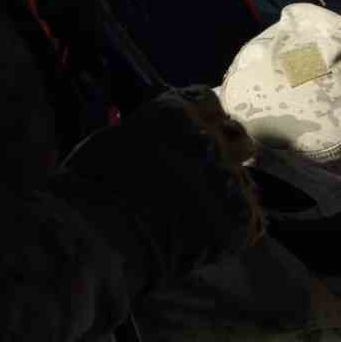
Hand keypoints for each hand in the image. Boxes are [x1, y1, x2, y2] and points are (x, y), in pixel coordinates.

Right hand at [59, 87, 263, 291]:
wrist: (98, 234)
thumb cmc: (91, 187)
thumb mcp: (118, 138)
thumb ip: (155, 132)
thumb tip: (167, 140)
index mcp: (178, 113)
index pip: (210, 103)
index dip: (204, 122)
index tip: (197, 137)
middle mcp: (211, 140)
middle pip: (239, 139)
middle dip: (226, 153)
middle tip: (207, 177)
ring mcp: (228, 180)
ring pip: (244, 182)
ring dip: (228, 193)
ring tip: (200, 215)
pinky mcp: (239, 219)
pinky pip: (249, 222)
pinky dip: (233, 230)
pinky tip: (208, 238)